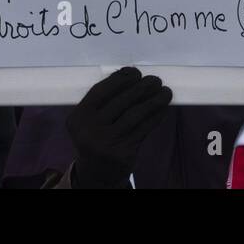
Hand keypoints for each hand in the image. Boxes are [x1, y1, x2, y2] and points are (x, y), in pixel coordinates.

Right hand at [66, 67, 171, 187]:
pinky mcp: (123, 153)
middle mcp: (89, 129)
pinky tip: (163, 108)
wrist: (97, 172)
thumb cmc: (97, 136)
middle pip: (121, 101)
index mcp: (78, 117)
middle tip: (156, 80)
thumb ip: (105, 101)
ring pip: (135, 114)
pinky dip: (156, 116)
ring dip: (153, 100)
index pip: (100, 91)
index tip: (135, 71)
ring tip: (165, 91)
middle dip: (141, 87)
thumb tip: (131, 73)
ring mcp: (106, 142)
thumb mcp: (91, 120)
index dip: (120, 79)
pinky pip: (143, 129)